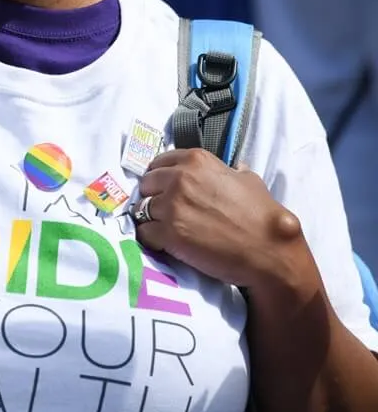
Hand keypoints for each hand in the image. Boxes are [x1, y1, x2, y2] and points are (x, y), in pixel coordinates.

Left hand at [133, 148, 302, 287]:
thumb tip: (236, 167)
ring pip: (142, 208)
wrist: (269, 250)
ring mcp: (172, 205)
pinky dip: (151, 239)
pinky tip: (165, 243)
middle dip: (153, 197)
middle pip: (146, 184)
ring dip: (151, 219)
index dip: (160, 178)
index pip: (158, 163)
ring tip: (166, 229)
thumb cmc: (262, 215)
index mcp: (196, 160)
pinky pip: (144, 232)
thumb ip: (231, 171)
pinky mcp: (169, 233)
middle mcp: (179, 177)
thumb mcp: (248, 181)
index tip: (165, 190)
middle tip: (166, 212)